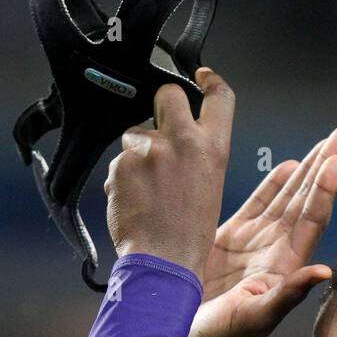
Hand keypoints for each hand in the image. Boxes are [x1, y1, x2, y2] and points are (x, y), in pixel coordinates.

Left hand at [104, 67, 234, 281]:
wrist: (163, 261)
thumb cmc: (188, 234)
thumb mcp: (210, 186)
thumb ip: (198, 154)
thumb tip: (181, 138)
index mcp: (213, 148)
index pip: (219, 97)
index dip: (210, 80)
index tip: (201, 75)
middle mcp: (183, 141)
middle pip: (167, 94)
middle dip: (160, 104)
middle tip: (159, 130)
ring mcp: (150, 150)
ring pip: (135, 134)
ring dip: (136, 154)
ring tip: (146, 189)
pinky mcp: (123, 163)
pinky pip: (118, 162)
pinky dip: (122, 178)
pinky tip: (133, 201)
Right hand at [183, 125, 336, 336]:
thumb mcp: (255, 319)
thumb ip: (288, 296)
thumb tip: (324, 272)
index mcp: (284, 265)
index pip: (311, 218)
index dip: (325, 188)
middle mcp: (275, 251)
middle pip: (306, 199)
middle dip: (325, 165)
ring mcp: (254, 244)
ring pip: (285, 198)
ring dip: (306, 169)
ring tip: (326, 141)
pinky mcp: (229, 241)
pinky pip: (256, 206)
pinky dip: (271, 185)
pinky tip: (287, 166)